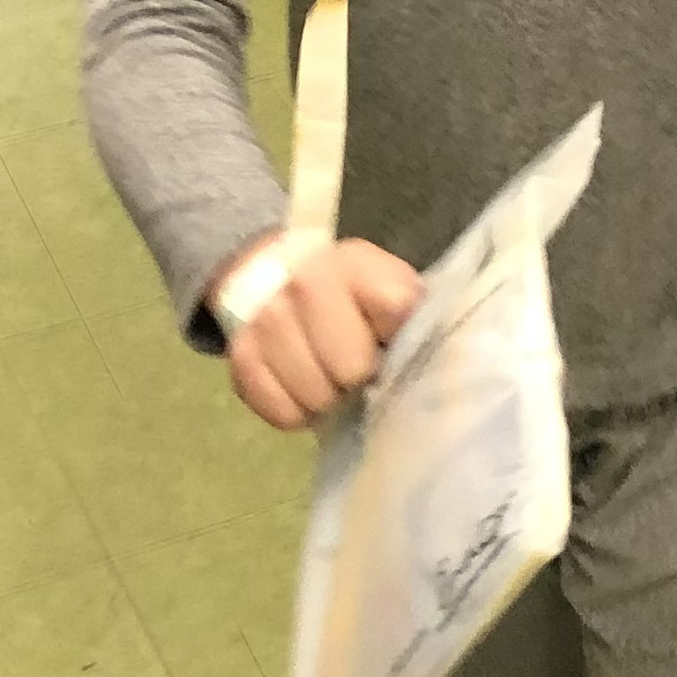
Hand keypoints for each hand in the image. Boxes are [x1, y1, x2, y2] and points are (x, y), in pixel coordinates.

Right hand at [218, 235, 424, 429]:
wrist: (278, 277)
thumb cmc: (355, 296)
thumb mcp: (393, 289)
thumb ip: (414, 318)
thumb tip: (436, 365)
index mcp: (356, 263)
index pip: (395, 310)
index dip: (398, 339)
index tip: (392, 341)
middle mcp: (306, 283)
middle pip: (351, 368)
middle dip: (359, 376)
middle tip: (358, 366)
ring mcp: (267, 320)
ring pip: (316, 397)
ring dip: (329, 397)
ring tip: (330, 375)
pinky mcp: (240, 358)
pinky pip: (283, 413)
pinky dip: (297, 412)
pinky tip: (302, 386)